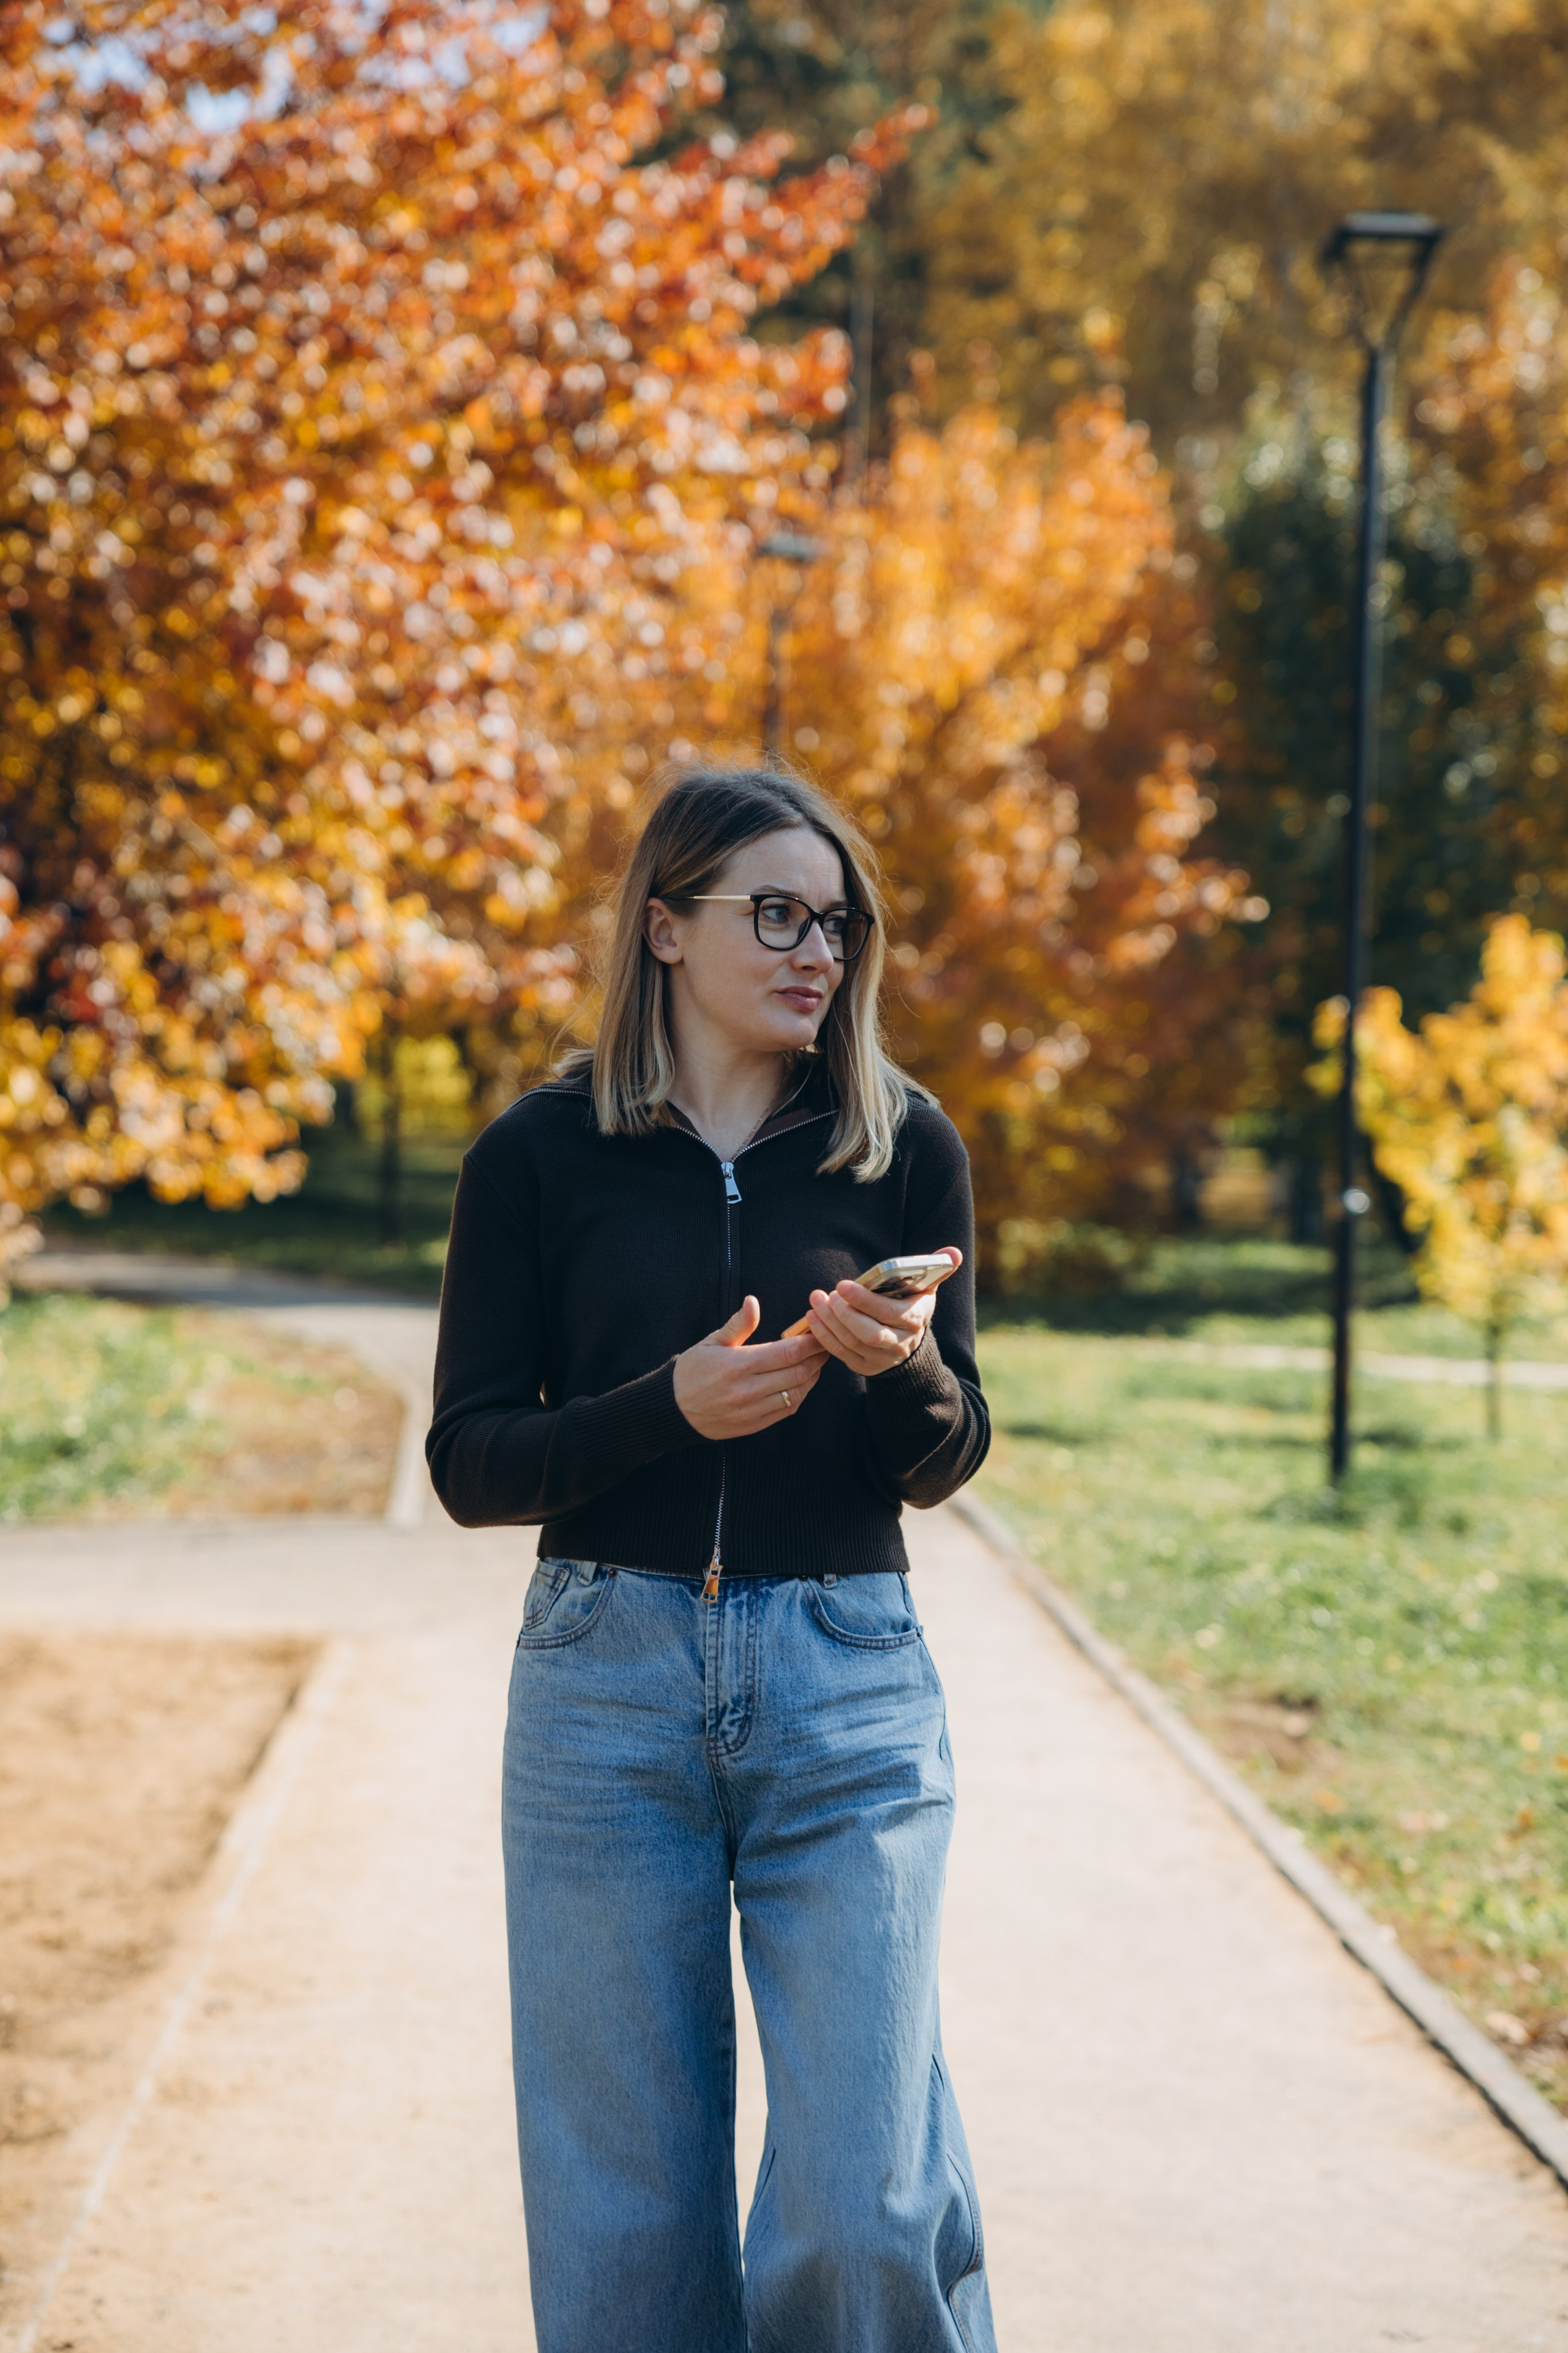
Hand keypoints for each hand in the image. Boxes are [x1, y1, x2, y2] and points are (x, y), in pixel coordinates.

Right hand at [673, 1296, 827, 1440]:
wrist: (672, 1409)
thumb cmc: (692, 1370)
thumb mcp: (712, 1342)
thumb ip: (738, 1324)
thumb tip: (753, 1302)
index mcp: (739, 1364)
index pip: (789, 1352)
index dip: (810, 1342)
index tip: (819, 1332)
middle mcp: (749, 1389)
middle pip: (798, 1372)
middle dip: (817, 1358)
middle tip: (825, 1345)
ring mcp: (752, 1410)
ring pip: (797, 1393)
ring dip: (811, 1377)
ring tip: (816, 1364)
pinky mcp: (753, 1425)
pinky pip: (786, 1411)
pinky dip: (799, 1395)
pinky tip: (801, 1384)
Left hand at [803, 1248, 961, 1379]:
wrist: (909, 1344)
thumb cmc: (912, 1305)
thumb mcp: (927, 1288)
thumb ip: (939, 1268)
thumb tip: (953, 1252)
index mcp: (915, 1321)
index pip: (888, 1313)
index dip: (864, 1301)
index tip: (843, 1285)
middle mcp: (899, 1344)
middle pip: (868, 1333)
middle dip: (844, 1314)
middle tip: (827, 1294)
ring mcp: (881, 1359)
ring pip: (851, 1343)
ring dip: (829, 1322)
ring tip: (816, 1301)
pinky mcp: (864, 1366)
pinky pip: (840, 1353)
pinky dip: (824, 1336)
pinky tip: (813, 1318)